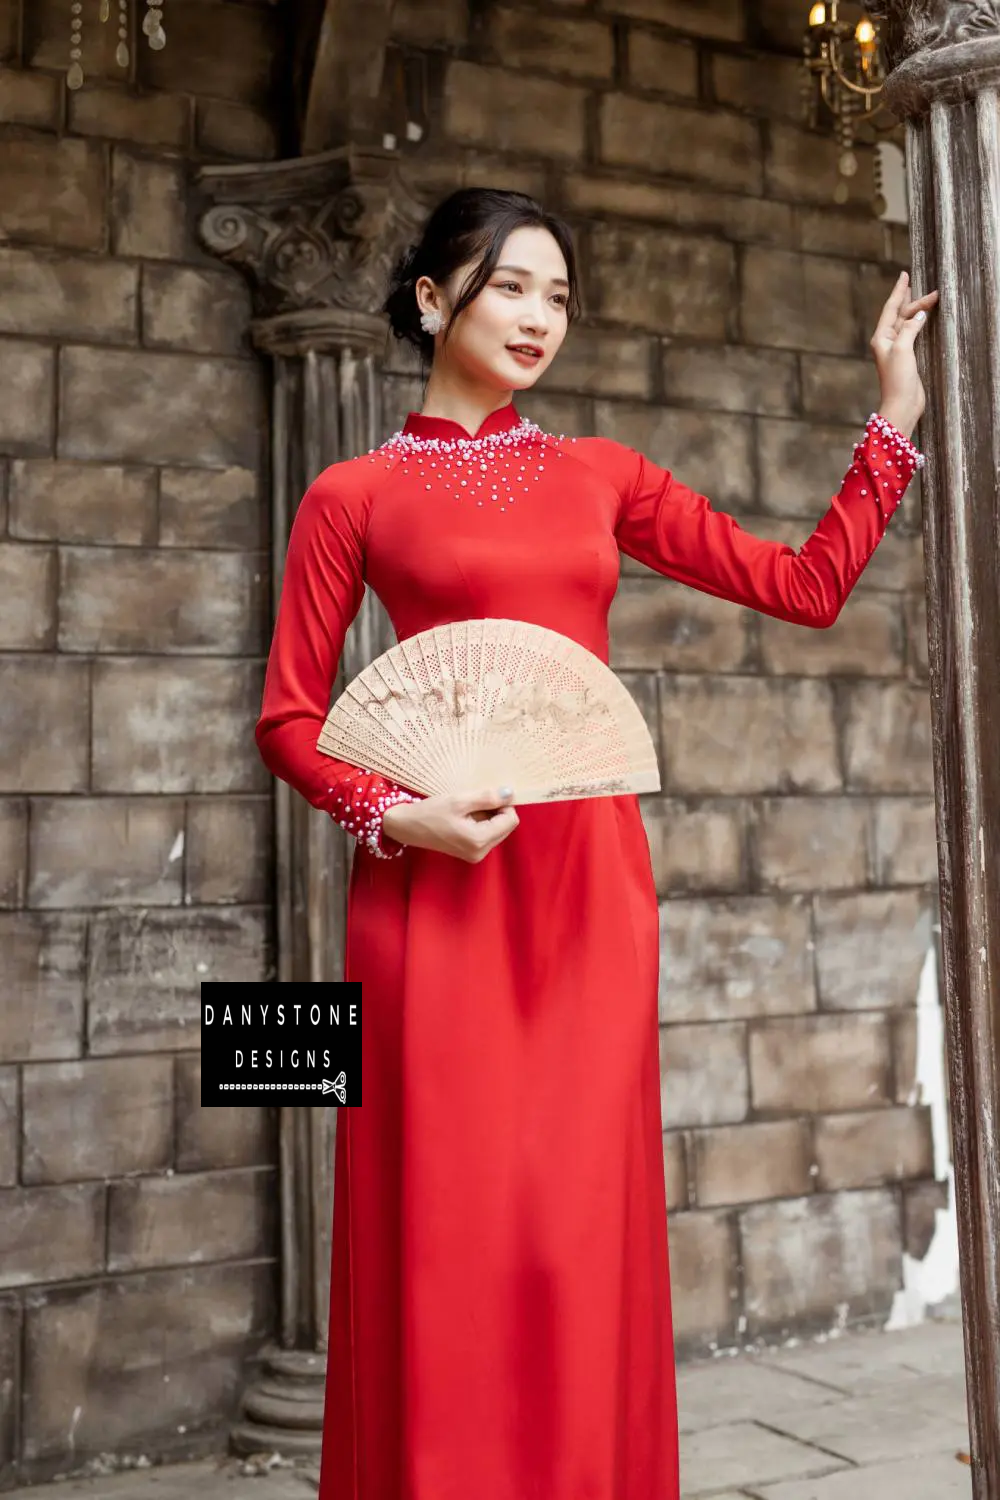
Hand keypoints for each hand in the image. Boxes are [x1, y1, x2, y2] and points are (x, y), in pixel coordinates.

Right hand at [381, 787, 518, 862]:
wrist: (407, 826)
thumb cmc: (430, 812)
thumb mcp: (459, 800)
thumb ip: (487, 797)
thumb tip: (510, 793)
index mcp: (479, 841)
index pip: (511, 820)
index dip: (504, 804)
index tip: (486, 795)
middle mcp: (481, 852)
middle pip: (506, 826)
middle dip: (496, 811)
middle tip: (474, 802)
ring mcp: (476, 854)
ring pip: (497, 829)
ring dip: (488, 816)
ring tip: (467, 810)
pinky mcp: (471, 852)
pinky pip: (487, 834)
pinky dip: (481, 822)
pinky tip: (464, 817)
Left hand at [870, 270, 938, 437]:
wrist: (902, 405)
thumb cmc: (897, 380)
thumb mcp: (903, 350)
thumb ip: (910, 329)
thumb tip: (919, 315)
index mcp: (881, 338)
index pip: (891, 308)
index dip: (899, 291)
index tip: (905, 275)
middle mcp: (887, 342)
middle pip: (901, 315)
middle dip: (915, 302)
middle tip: (934, 292)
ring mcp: (898, 350)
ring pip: (908, 323)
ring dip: (918, 311)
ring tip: (932, 299)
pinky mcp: (907, 358)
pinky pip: (913, 334)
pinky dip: (920, 323)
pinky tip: (925, 318)